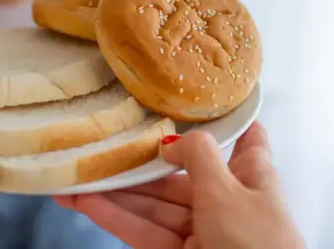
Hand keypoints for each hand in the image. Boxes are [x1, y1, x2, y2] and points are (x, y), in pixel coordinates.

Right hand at [55, 122, 304, 248]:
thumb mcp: (227, 190)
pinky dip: (117, 219)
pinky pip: (146, 232)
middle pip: (179, 172)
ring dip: (116, 192)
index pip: (243, 136)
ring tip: (76, 178)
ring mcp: (203, 228)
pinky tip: (86, 203)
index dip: (221, 117)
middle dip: (138, 163)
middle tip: (97, 147)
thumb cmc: (257, 242)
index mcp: (252, 173)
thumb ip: (198, 156)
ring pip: (155, 204)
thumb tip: (171, 140)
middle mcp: (227, 197)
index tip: (191, 98)